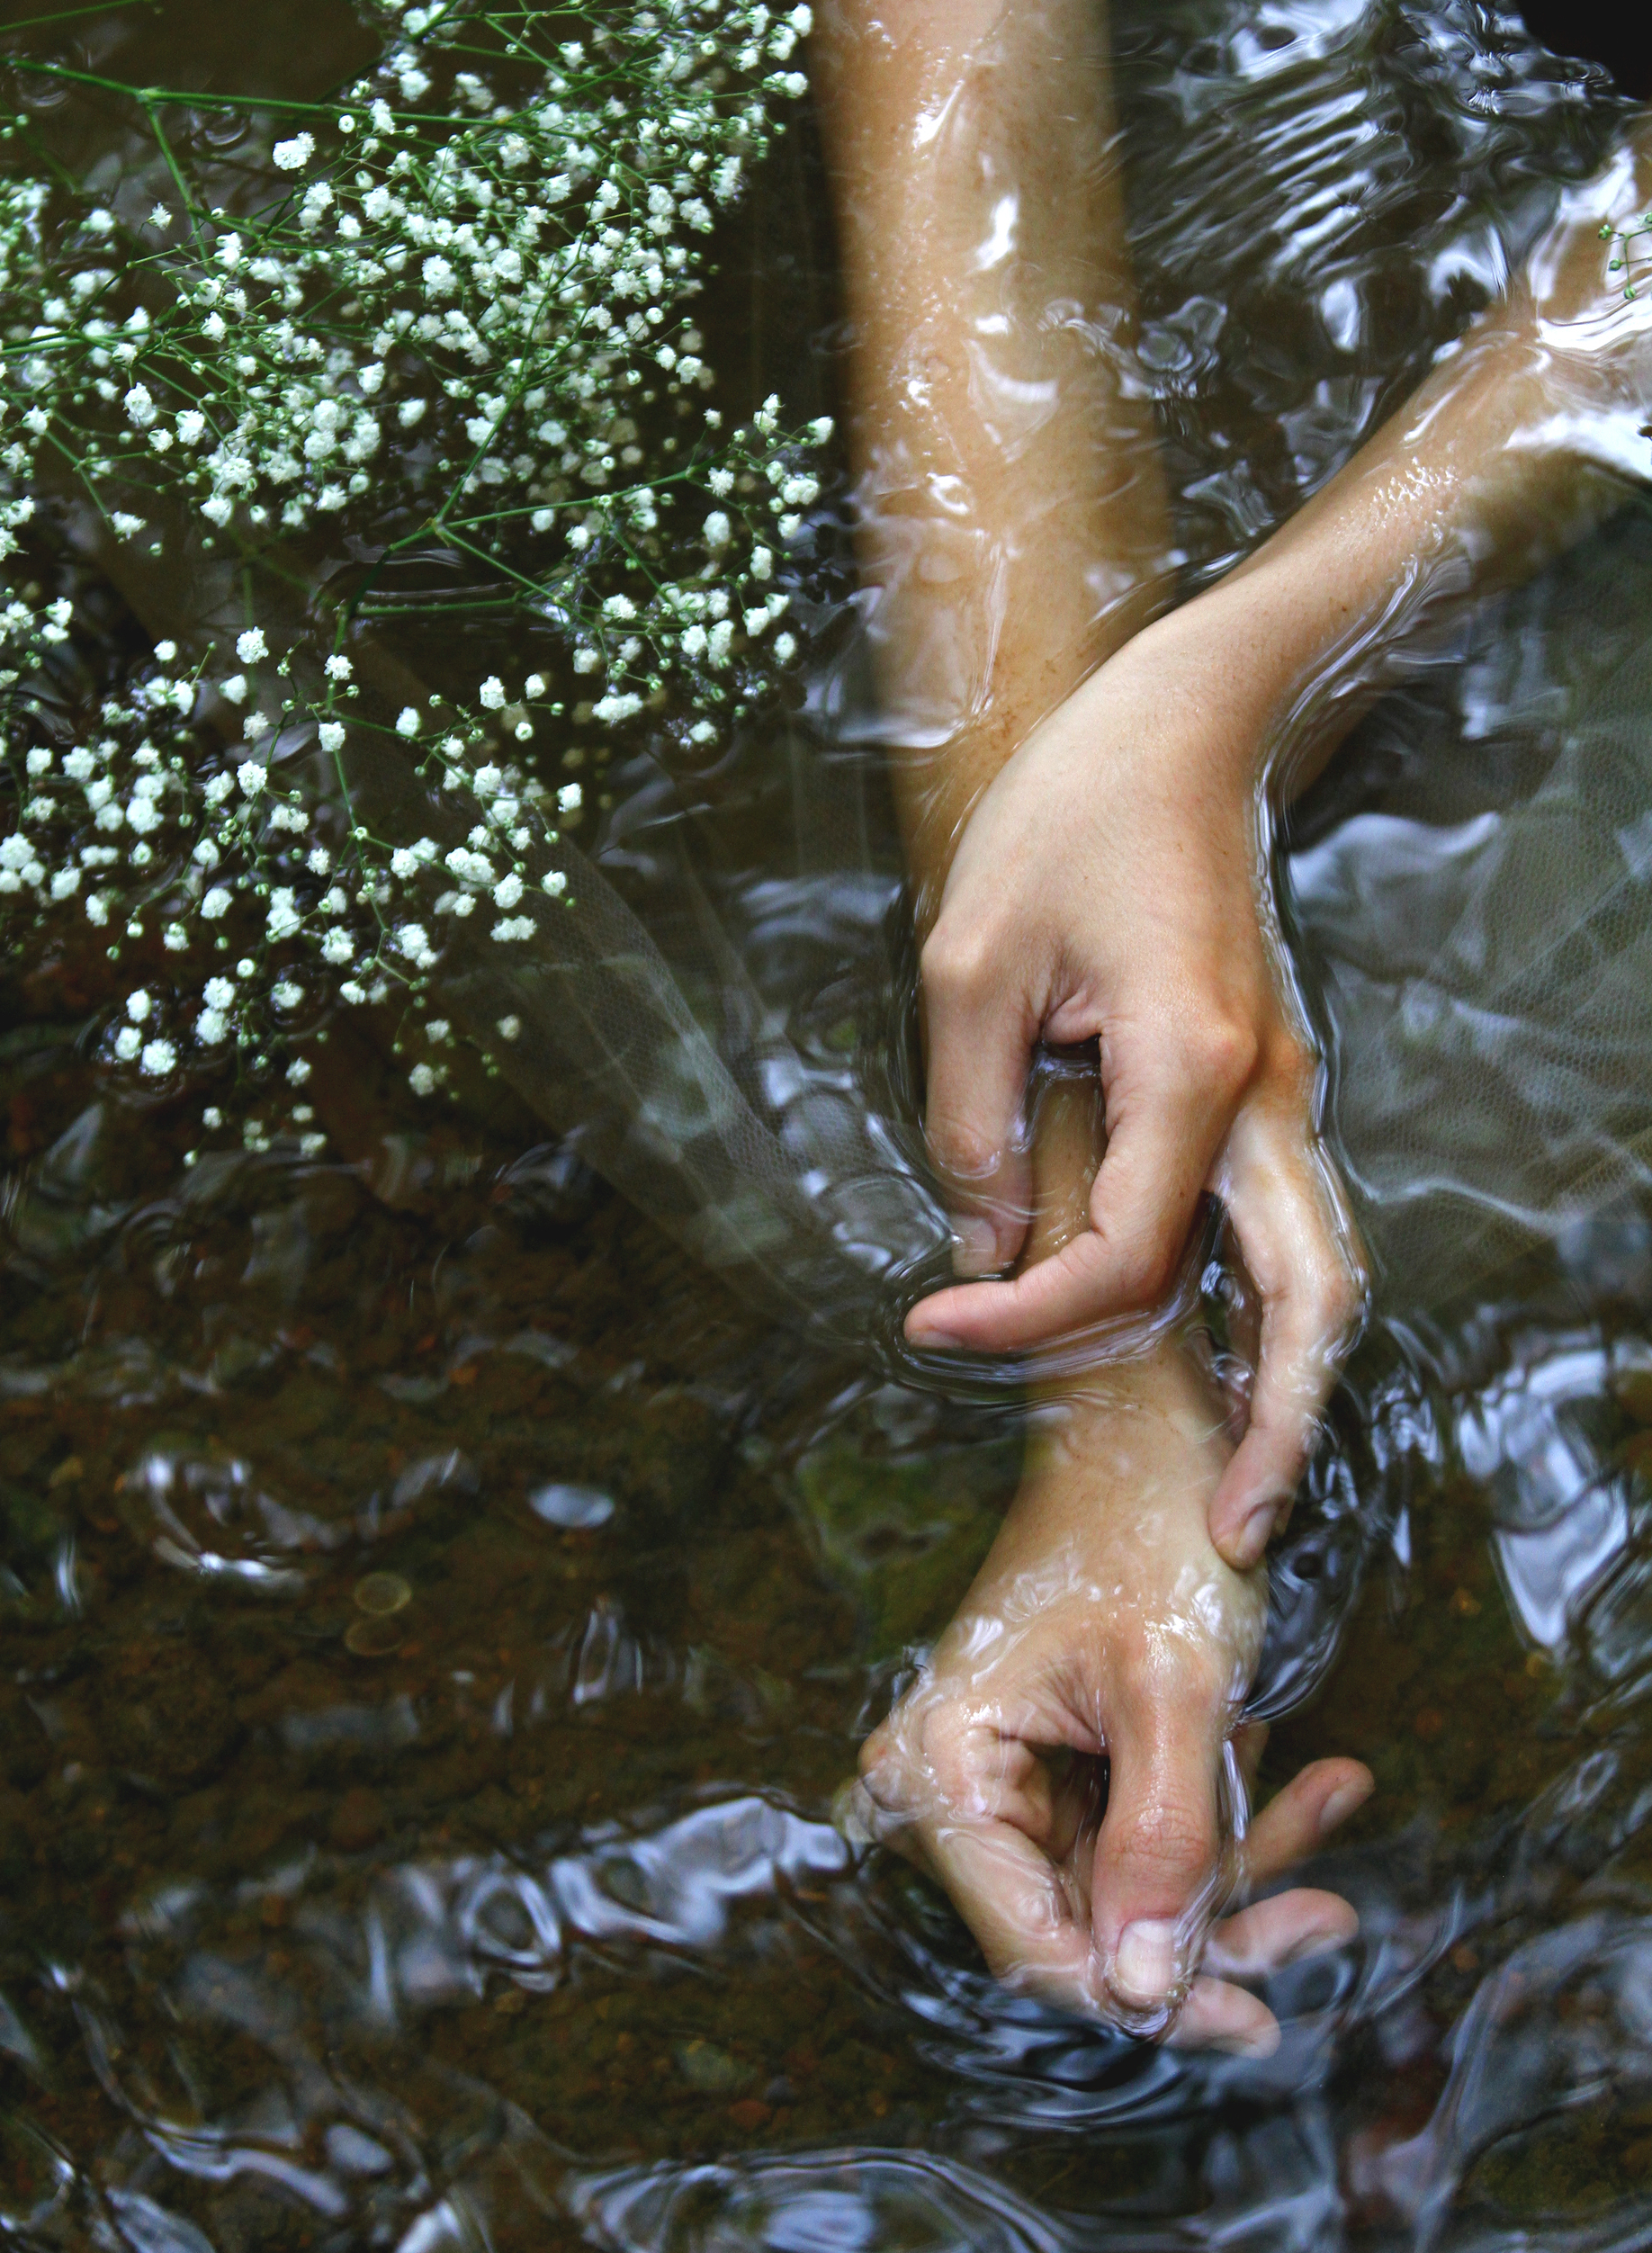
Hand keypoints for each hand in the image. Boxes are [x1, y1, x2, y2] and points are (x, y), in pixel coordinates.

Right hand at [847, 1337, 1371, 2050]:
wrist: (1147, 1423)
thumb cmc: (1150, 1530)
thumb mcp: (1176, 1693)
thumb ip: (1165, 1848)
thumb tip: (1149, 1998)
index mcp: (944, 1765)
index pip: (1036, 1942)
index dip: (1146, 1992)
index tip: (1256, 2017)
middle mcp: (950, 1782)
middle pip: (1088, 1921)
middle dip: (1217, 1917)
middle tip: (1329, 1919)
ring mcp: (1000, 1776)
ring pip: (1127, 1884)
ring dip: (1240, 1857)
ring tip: (1336, 1797)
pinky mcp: (1051, 1764)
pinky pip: (1139, 1830)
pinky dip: (1227, 1812)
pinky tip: (1307, 1770)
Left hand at [903, 592, 1365, 1569]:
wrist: (1180, 719)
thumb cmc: (1068, 814)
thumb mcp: (972, 962)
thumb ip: (973, 1122)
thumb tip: (989, 1249)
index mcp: (1191, 1065)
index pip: (1122, 1253)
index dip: (1023, 1317)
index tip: (931, 1323)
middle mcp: (1266, 1095)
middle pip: (1307, 1297)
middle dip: (1278, 1423)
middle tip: (1232, 1534)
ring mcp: (1283, 1093)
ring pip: (1320, 1269)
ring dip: (1294, 1383)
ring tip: (1248, 1488)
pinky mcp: (1267, 1087)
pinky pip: (1285, 1226)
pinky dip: (1271, 1315)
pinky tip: (1234, 1375)